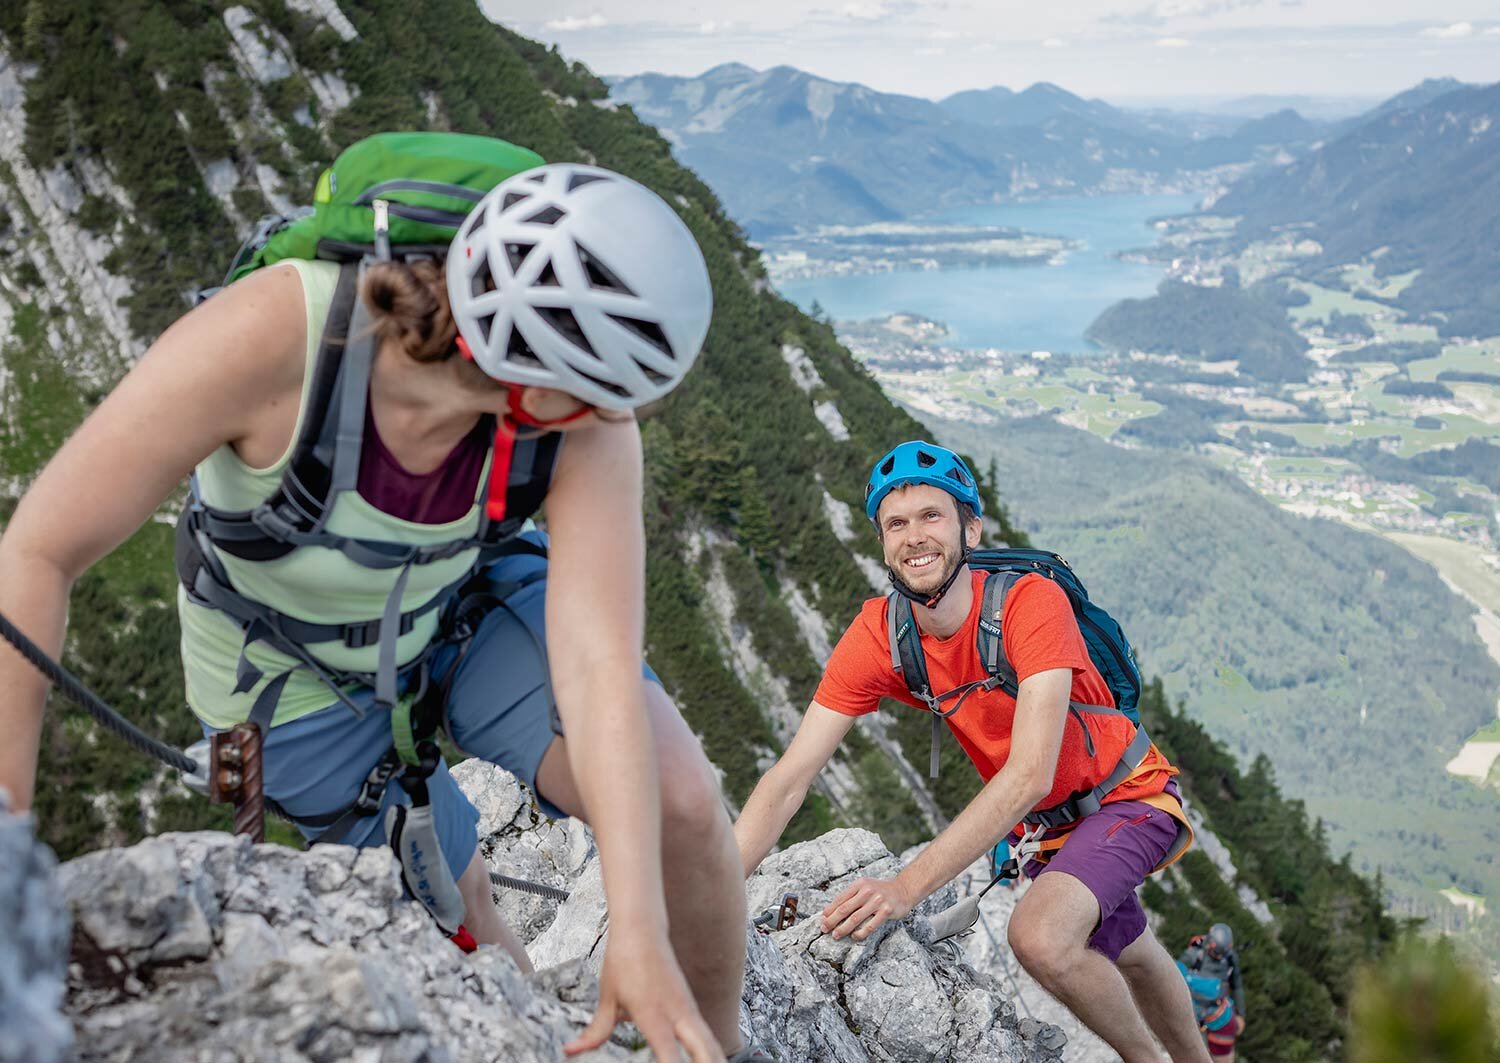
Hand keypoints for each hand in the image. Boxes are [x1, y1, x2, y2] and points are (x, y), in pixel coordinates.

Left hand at [564, 926, 721, 1062]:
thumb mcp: (607, 998)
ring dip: (714, 1060)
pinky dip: (713, 1050)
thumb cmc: (624, 961)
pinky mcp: (691, 1005)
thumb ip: (596, 1031)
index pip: (669, 1054)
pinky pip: (707, 1033)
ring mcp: (688, 1008)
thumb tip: (572, 1050)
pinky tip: (712, 1061)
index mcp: (653, 1015)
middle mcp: (677, 1013)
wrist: (643, 929)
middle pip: (704, 1050)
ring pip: (711, 1041)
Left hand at [820, 876, 913, 940]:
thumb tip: (831, 911)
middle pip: (845, 908)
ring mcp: (877, 901)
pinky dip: (861, 933)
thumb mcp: (865, 887)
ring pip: (856, 918)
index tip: (822, 920)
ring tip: (836, 935)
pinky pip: (870, 925)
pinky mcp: (886, 911)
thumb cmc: (880, 891)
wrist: (903, 889)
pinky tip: (854, 936)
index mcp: (860, 884)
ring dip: (843, 928)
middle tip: (824, 929)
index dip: (830, 910)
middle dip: (832, 920)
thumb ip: (851, 897)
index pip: (841, 899)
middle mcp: (867, 891)